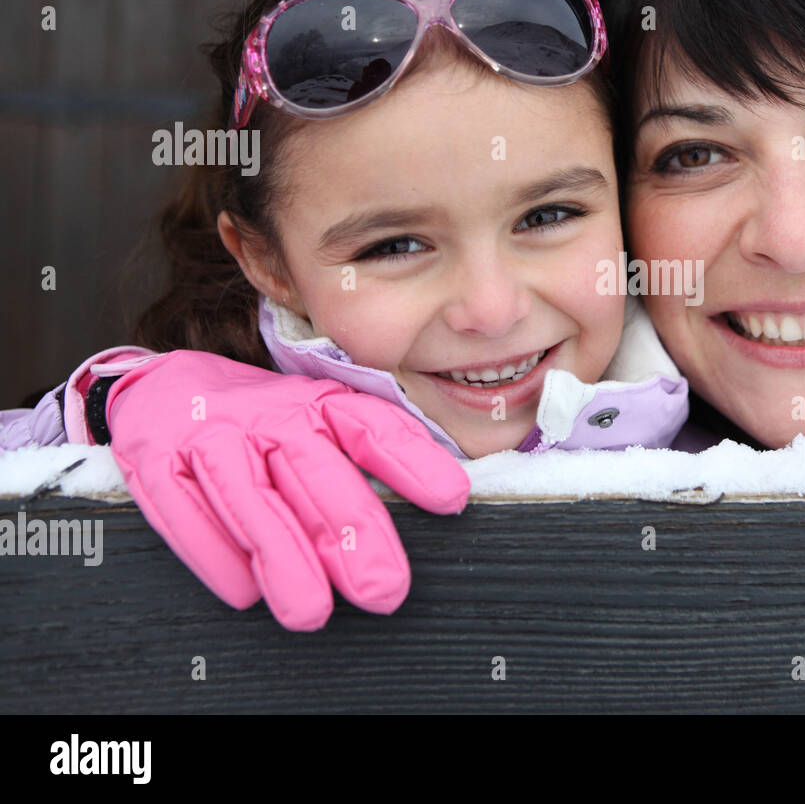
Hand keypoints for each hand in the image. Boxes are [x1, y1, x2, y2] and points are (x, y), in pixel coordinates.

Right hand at [102, 350, 469, 629]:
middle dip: (352, 534)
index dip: (412, 461)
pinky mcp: (158, 462)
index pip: (371, 428)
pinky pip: (184, 510)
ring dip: (285, 558)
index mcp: (318, 402)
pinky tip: (245, 592)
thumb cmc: (262, 421)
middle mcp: (268, 415)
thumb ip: (367, 457)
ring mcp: (211, 436)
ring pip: (252, 500)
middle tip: (383, 589)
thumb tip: (442, 501)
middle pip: (315, 474)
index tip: (451, 499)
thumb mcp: (318, 420)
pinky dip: (214, 555)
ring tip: (313, 612)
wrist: (161, 387)